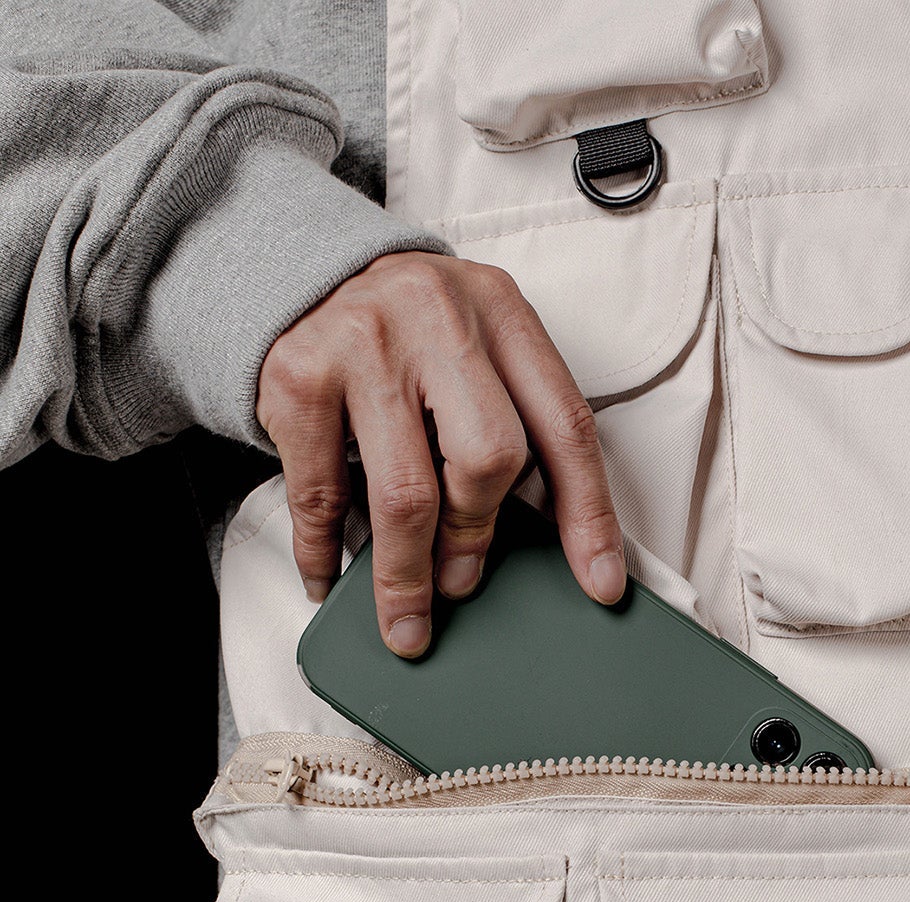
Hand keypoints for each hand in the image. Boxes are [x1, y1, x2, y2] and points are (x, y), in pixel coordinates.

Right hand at [255, 250, 625, 656]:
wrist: (303, 266)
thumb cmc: (409, 330)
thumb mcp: (475, 347)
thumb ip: (510, 419)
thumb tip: (536, 541)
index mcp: (502, 313)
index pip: (565, 426)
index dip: (588, 515)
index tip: (600, 583)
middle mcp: (438, 319)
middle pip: (488, 458)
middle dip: (476, 538)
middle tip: (461, 580)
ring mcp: (364, 344)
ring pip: (406, 493)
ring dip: (407, 575)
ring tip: (409, 616)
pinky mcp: (299, 376)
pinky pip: (322, 495)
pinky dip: (327, 554)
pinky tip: (333, 579)